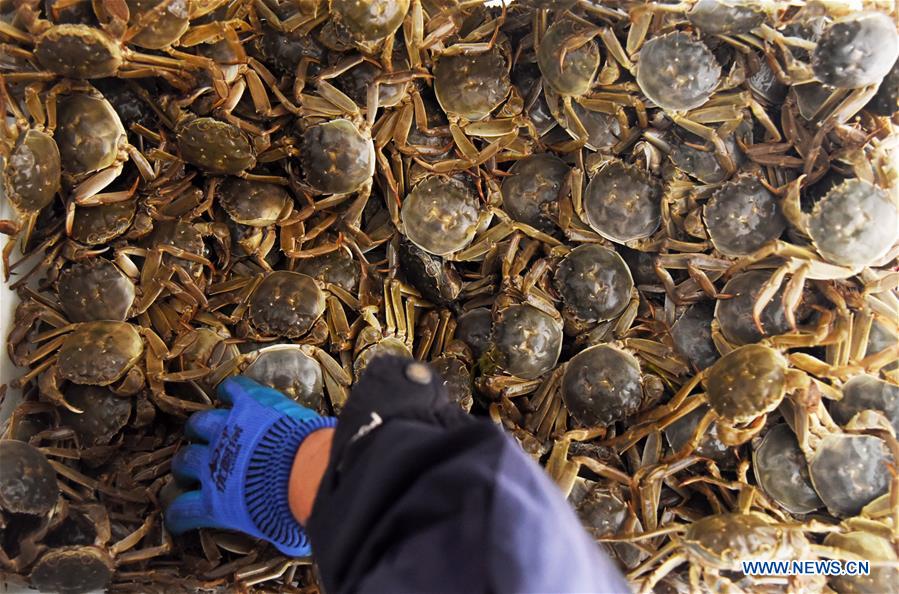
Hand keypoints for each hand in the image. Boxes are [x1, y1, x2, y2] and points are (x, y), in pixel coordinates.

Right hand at [164, 376, 335, 555]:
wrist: (306, 472)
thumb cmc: (294, 510)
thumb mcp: (281, 534)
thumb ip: (276, 534)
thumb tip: (290, 542)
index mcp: (216, 503)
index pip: (183, 510)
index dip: (178, 512)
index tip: (178, 511)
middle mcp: (213, 465)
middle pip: (185, 461)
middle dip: (188, 463)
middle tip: (197, 463)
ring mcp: (227, 430)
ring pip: (200, 424)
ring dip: (201, 427)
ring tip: (206, 428)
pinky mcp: (248, 404)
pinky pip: (233, 390)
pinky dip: (231, 390)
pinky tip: (231, 392)